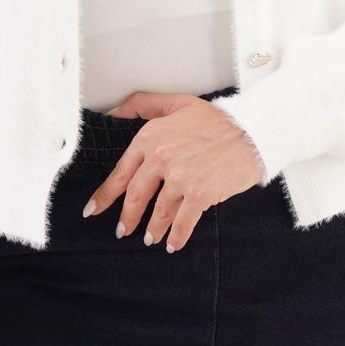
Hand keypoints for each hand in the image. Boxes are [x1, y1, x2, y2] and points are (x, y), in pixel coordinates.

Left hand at [82, 92, 266, 252]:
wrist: (251, 130)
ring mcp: (180, 178)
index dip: (105, 194)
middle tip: (122, 230)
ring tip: (150, 238)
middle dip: (127, 218)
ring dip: (152, 229)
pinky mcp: (200, 194)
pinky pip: (182, 222)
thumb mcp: (175, 102)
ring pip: (158, 212)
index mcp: (151, 137)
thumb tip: (114, 113)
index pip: (121, 172)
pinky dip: (177, 236)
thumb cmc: (216, 118)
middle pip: (135, 196)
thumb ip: (142, 105)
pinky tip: (173, 243)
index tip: (93, 208)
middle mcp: (161, 158)